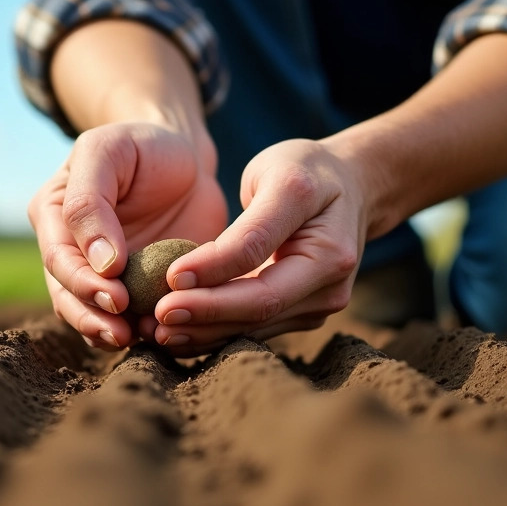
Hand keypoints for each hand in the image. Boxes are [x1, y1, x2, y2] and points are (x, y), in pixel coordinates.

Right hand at [29, 121, 226, 349]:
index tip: (116, 296)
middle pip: (68, 297)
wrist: (186, 158)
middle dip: (93, 318)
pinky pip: (130, 320)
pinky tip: (161, 333)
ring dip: (112, 332)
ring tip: (141, 337)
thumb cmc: (142, 145)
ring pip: (93, 315)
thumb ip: (91, 200)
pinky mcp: (135, 288)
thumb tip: (100, 263)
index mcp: (54, 215)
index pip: (58, 259)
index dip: (82, 283)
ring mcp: (101, 274)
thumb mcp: (109, 152)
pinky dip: (141, 330)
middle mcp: (70, 251)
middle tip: (123, 331)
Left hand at [147, 138, 367, 355]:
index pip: (262, 278)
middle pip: (258, 312)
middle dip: (203, 318)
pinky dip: (214, 331)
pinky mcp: (303, 314)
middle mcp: (329, 286)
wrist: (352, 185)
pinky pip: (254, 328)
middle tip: (154, 321)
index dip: (213, 282)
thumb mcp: (276, 177)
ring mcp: (320, 306)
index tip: (167, 281)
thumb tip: (190, 273)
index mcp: (328, 250)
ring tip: (155, 333)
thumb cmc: (306, 171)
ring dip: (202, 334)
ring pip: (253, 328)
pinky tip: (177, 331)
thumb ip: (246, 227)